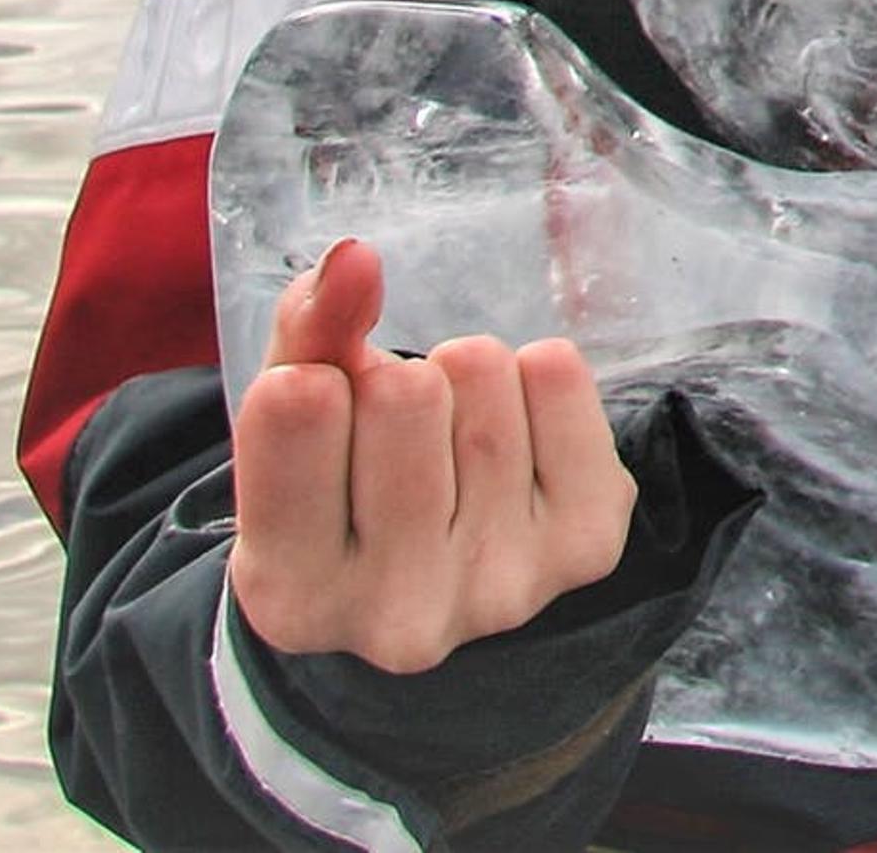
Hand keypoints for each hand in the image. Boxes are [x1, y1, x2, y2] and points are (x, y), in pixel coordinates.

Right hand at [226, 237, 638, 673]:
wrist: (439, 570)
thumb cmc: (340, 482)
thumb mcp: (291, 416)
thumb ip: (305, 332)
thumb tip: (355, 258)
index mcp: (292, 598)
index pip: (300, 406)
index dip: (311, 375)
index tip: (321, 408)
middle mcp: (400, 619)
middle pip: (404, 390)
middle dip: (393, 376)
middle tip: (394, 431)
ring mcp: (503, 589)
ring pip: (482, 372)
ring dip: (463, 376)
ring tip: (448, 436)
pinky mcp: (585, 544)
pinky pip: (556, 375)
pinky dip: (533, 375)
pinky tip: (513, 432)